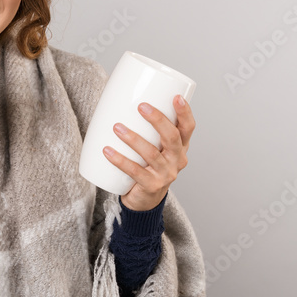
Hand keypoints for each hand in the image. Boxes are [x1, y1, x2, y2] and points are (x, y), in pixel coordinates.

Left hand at [103, 95, 195, 210]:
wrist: (145, 199)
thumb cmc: (146, 165)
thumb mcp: (153, 146)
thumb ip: (144, 128)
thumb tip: (118, 98)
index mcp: (180, 147)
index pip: (188, 128)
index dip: (185, 113)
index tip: (177, 97)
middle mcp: (177, 160)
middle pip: (172, 138)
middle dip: (158, 120)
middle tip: (141, 107)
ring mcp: (166, 174)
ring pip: (152, 154)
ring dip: (133, 139)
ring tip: (117, 127)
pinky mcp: (151, 185)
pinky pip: (135, 171)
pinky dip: (120, 160)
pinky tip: (108, 151)